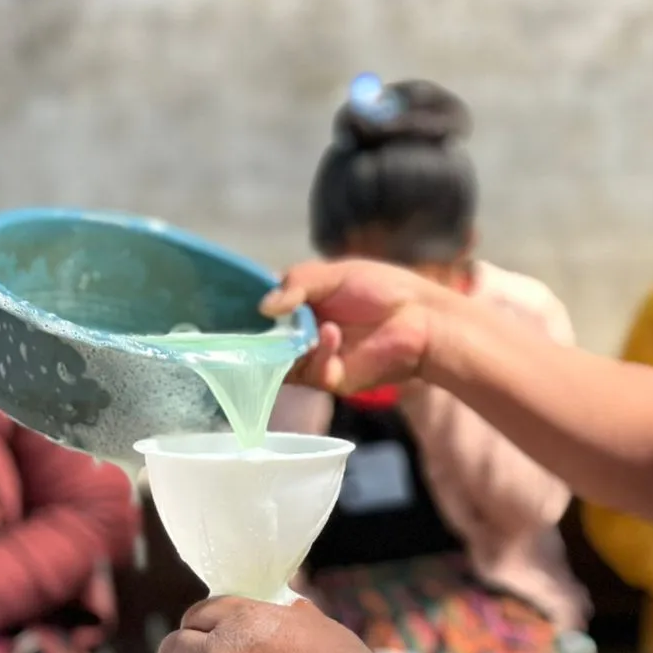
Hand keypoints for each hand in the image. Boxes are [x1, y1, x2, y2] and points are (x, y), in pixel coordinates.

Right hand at [262, 260, 445, 394]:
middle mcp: (302, 333)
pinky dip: (317, 352)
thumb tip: (264, 307)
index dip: (249, 309)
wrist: (422, 319)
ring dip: (288, 344)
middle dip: (261, 333)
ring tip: (305, 324)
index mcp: (302, 305)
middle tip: (256, 323)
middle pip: (265, 340)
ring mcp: (315, 358)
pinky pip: (310, 372)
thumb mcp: (335, 273)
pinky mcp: (331, 379)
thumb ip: (297, 283)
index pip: (264, 310)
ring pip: (280, 361)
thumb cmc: (383, 289)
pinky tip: (332, 334)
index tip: (230, 304)